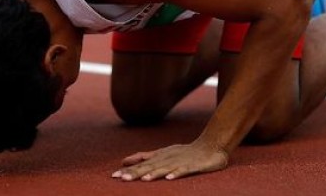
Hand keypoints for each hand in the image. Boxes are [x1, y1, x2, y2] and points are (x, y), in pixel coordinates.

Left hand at [112, 142, 228, 180]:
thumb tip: (124, 161)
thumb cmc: (184, 152)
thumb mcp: (162, 153)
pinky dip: (176, 173)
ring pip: (165, 169)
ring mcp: (180, 162)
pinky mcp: (193, 166)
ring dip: (154, 174)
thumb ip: (143, 157)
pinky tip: (169, 178)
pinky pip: (184, 171)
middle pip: (150, 167)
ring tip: (143, 179)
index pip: (141, 165)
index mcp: (159, 157)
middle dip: (136, 173)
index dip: (129, 170)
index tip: (114, 177)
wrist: (211, 145)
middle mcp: (167, 159)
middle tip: (122, 179)